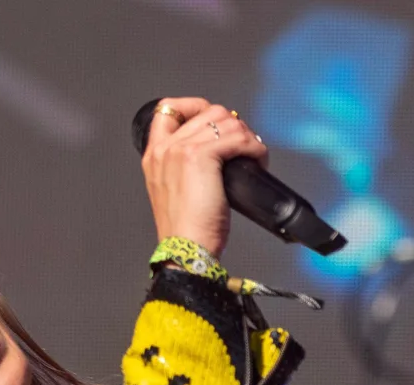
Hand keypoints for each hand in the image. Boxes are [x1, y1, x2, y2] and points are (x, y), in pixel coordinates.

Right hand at [140, 97, 267, 260]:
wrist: (186, 249)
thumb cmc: (186, 230)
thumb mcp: (176, 191)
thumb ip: (186, 168)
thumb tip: (220, 152)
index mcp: (154, 155)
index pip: (169, 109)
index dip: (197, 106)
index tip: (217, 121)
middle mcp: (164, 148)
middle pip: (207, 111)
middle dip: (232, 124)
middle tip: (244, 145)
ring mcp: (181, 149)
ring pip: (225, 121)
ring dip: (247, 135)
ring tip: (254, 155)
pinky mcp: (200, 156)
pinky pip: (237, 138)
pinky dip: (254, 146)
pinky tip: (259, 159)